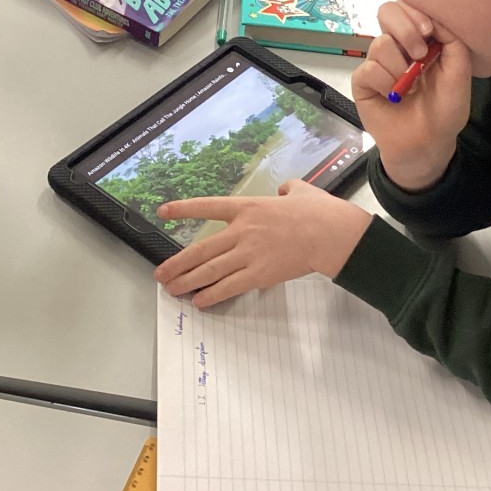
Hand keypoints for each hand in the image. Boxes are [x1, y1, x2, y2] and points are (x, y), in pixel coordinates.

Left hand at [154, 180, 372, 308]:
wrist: (330, 234)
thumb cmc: (318, 212)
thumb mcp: (298, 190)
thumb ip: (286, 189)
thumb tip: (283, 190)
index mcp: (247, 207)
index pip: (207, 207)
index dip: (182, 209)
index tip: (163, 211)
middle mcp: (241, 230)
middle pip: (200, 250)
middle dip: (177, 263)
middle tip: (160, 274)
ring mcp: (248, 253)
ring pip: (209, 271)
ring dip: (187, 281)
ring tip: (172, 290)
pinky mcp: (258, 274)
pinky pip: (228, 287)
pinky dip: (211, 295)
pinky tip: (199, 301)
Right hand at [351, 1, 472, 190]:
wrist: (428, 144)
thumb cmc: (445, 110)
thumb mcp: (459, 73)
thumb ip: (452, 41)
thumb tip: (434, 18)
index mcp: (420, 39)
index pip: (408, 6)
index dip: (415, 11)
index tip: (428, 31)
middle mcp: (396, 46)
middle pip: (387, 11)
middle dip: (405, 29)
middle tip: (419, 54)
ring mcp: (377, 62)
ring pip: (380, 44)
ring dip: (399, 67)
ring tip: (410, 88)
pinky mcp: (362, 81)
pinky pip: (368, 69)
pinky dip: (384, 82)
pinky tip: (393, 97)